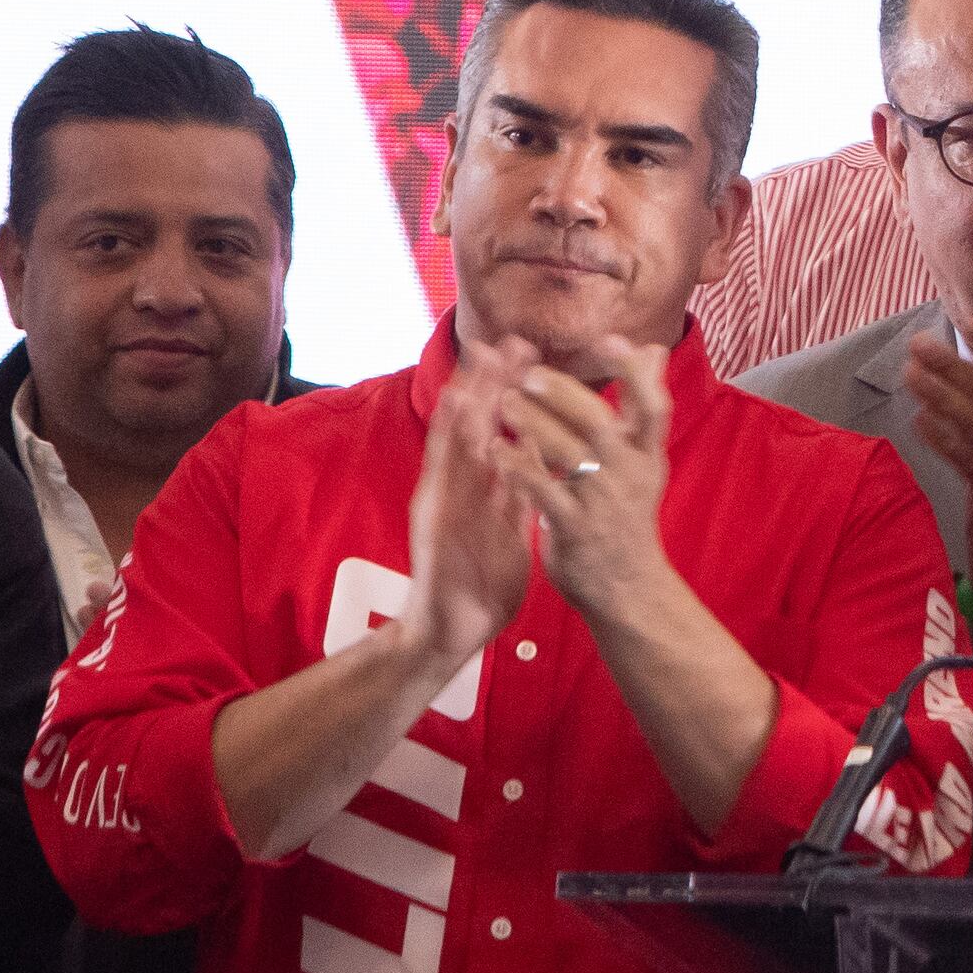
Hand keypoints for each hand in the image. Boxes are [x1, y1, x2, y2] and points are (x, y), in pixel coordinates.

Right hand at [403, 334, 539, 662]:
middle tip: (509, 338)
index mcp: (483, 490)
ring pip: (456, 442)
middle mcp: (460, 488)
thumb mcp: (510, 532)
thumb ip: (520, 495)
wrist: (451, 634)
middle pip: (475, 427)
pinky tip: (455, 413)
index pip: (499, 431)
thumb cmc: (480, 584)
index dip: (514, 393)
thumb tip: (540, 462)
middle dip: (491, 382)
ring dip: (467, 400)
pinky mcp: (433, 521)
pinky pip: (443, 475)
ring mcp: (443, 501)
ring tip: (480, 361)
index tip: (532, 352)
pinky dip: (448, 441)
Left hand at [495, 336, 680, 621]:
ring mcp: (601, 501)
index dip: (634, 371)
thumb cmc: (630, 515)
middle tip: (530, 374)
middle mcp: (628, 473)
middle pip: (599, 422)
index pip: (653, 404)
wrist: (628, 588)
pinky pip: (542, 490)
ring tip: (504, 402)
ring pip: (566, 452)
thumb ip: (643, 406)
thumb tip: (654, 349)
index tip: (608, 340)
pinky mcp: (573, 528)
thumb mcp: (646, 460)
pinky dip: (517, 465)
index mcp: (647, 454)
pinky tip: (495, 448)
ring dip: (532, 422)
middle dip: (562, 393)